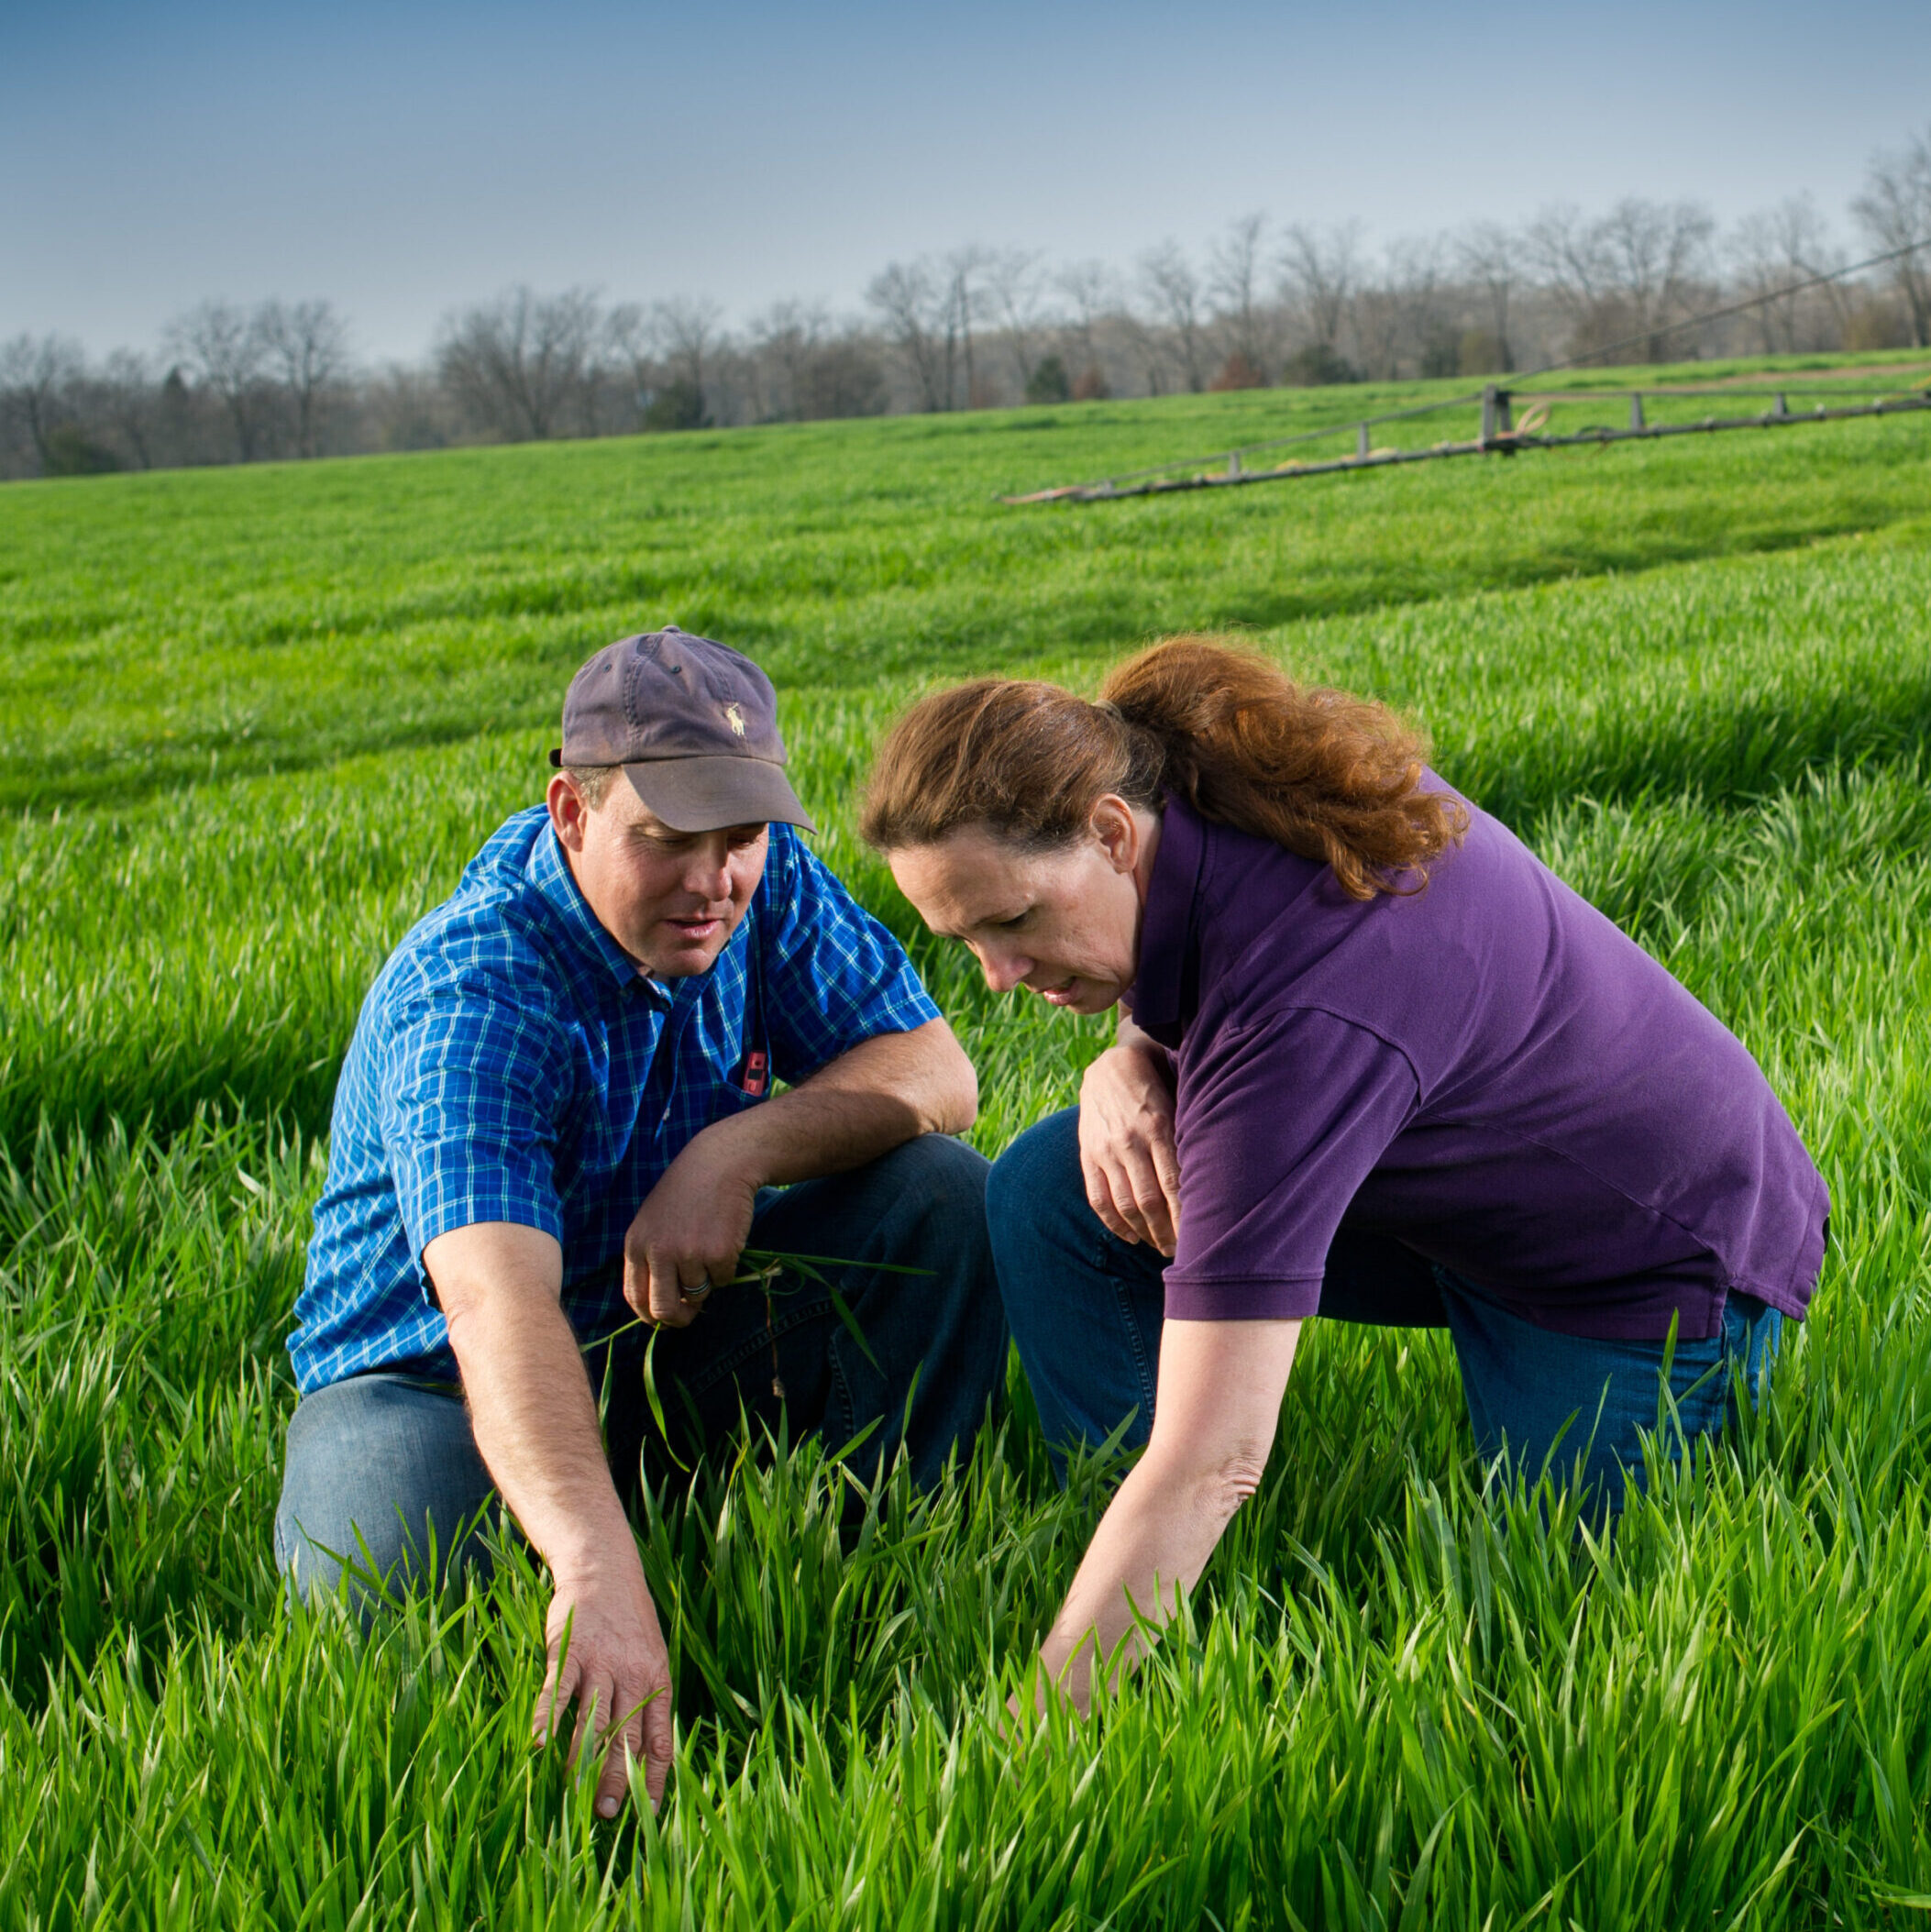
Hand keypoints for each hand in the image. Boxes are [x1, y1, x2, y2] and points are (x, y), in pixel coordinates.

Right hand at [533, 1551, 674, 1814]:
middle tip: (608, 1812)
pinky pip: (559, 1690)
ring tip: (576, 1794)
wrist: (605, 1568)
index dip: (655, 1776)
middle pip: (625, 1735)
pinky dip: (549, 1718)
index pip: (659, 1737)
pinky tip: (540, 1745)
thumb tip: (645, 1753)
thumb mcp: (651, 1656)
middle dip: (618, 1777)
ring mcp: (600, 1662)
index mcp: (657, 1679)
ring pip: (592, 1719)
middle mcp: (632, 1674)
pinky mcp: (570, 1650)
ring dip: (584, 1759)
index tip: (649, 1811)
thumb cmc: (629, 1620)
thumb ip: (647, 1698)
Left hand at [622, 1133, 760, 1328]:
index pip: (634, 1297)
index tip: (664, 1318)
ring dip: (707, 1281)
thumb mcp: (653, 1221)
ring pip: (699, 1294)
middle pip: (664, 1309)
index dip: (650, 1315)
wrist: (720, 1163)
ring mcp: (689, 1254)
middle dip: (679, 1318)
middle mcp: (658, 1253)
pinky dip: (726, 1268)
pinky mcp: (718, 1254)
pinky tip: (724, 1239)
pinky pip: (723, 1280)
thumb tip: (658, 1307)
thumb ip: (649, 1258)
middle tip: (691, 1314)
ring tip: (710, 1248)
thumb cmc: (687, 1192)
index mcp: (636, 1245)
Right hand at [1078, 1042, 1181, 1255]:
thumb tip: (1214, 1180)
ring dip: (1144, 1233)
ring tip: (1159, 1246)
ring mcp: (1106, 1150)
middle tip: (1180, 1253)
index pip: (1174, 1184)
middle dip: (1166, 1233)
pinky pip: (1099, 1199)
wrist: (1109, 1068)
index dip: (1185, 1217)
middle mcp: (1130, 1141)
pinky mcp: (1088, 1155)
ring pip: (1125, 1205)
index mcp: (1158, 1127)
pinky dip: (1115, 1224)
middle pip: (1150, 1201)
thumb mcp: (1176, 1105)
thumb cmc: (1155, 1090)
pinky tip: (1131, 1236)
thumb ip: (1188, 1138)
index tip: (1197, 1239)